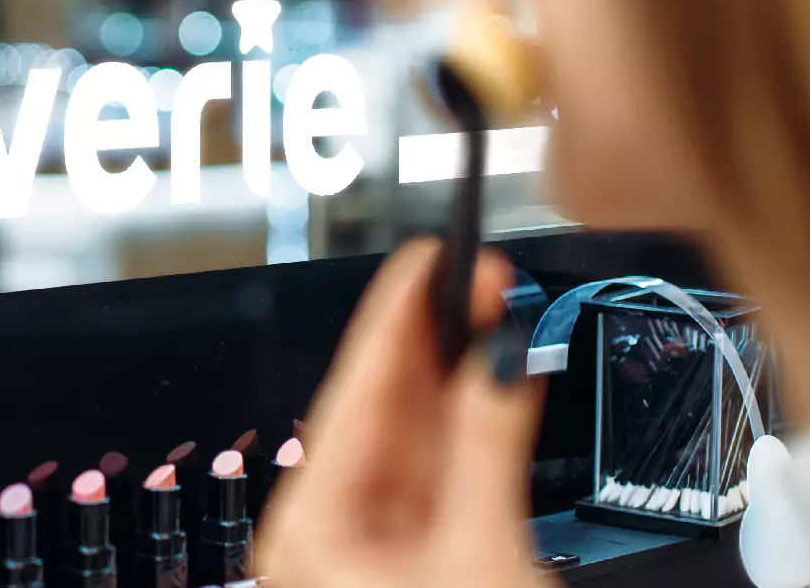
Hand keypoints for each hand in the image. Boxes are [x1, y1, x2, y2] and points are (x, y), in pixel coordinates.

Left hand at [251, 240, 548, 587]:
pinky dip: (470, 420)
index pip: (352, 393)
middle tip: (475, 272)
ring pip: (416, 433)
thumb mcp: (476, 549)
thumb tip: (499, 360)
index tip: (426, 257)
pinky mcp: (424, 552)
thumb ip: (486, 447)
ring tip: (491, 305)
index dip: (395, 314)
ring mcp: (377, 541)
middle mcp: (333, 531)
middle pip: (383, 405)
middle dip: (437, 333)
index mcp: (311, 530)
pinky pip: (440, 467)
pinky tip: (492, 373)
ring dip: (459, 370)